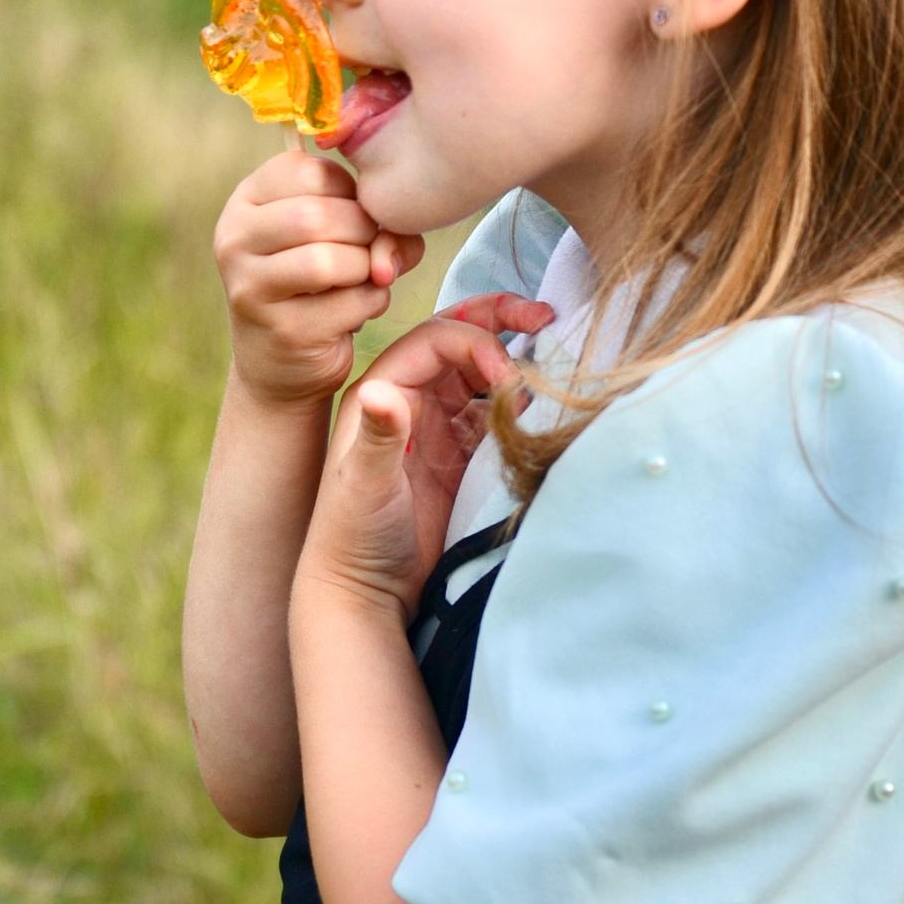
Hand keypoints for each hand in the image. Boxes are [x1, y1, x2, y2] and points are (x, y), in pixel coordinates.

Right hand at [215, 151, 425, 408]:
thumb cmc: (317, 283)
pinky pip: (349, 303)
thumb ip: (372, 218)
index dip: (348, 190)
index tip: (351, 215)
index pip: (306, 170)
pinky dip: (372, 303)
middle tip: (369, 252)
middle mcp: (235, 239)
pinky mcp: (282, 330)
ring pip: (329, 260)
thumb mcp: (336, 234)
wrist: (282, 363)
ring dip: (366, 269)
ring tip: (364, 279)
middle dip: (364, 231)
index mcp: (245, 201)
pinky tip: (358, 311)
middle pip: (318, 215)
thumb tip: (392, 242)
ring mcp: (251, 287)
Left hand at [298, 297, 552, 617]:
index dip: (477, 343)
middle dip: (499, 321)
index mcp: (383, 390)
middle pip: (458, 340)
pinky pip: (492, 414)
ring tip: (550, 358)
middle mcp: (409, 398)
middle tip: (545, 315)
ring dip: (512, 361)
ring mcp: (436, 426)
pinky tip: (537, 409)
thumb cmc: (353, 534)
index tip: (509, 376)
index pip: (436, 341)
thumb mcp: (365, 485)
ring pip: (480, 374)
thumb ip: (380, 438)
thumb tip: (382, 391)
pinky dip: (517, 405)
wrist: (363, 588)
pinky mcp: (458, 455)